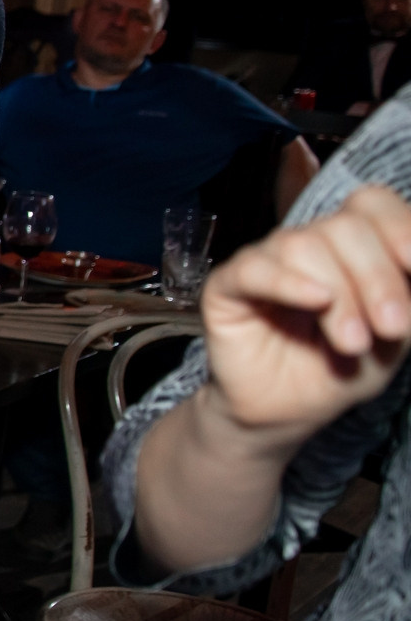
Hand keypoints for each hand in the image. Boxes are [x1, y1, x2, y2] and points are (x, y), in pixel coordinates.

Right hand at [197, 184, 410, 442]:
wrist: (287, 415)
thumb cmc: (341, 371)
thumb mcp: (397, 336)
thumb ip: (409, 297)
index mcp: (351, 245)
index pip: (372, 205)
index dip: (400, 227)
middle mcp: (309, 244)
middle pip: (345, 226)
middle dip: (378, 278)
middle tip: (392, 328)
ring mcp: (267, 260)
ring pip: (303, 245)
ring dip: (341, 297)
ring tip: (352, 343)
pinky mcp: (227, 286)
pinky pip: (254, 269)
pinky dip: (287, 282)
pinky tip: (315, 300)